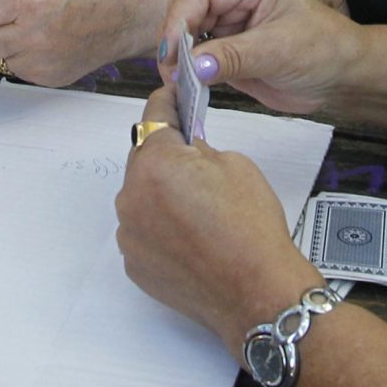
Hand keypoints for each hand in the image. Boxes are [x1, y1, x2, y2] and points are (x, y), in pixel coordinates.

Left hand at [116, 82, 321, 348]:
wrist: (256, 291)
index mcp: (157, 163)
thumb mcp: (234, 164)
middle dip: (167, 157)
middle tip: (196, 162)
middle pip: (144, 160)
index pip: (155, 116)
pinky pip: (143, 230)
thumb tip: (187, 148)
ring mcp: (130, 233)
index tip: (172, 94)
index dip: (167, 101)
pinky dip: (160, 227)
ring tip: (197, 209)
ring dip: (161, 194)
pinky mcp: (134, 262)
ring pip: (141, 198)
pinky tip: (190, 236)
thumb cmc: (251, 230)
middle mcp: (132, 197)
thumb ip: (200, 149)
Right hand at [157, 0, 361, 116]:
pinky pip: (198, 57)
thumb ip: (233, 57)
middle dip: (175, 41)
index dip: (179, 19)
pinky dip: (189, 72)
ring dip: (179, 59)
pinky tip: (187, 86)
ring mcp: (230, 22)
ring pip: (188, 35)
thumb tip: (192, 66)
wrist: (341, 77)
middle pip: (189, 11)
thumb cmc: (323, 51)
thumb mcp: (279, 51)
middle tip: (170, 74)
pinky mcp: (227, 48)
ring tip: (177, 83)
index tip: (170, 51)